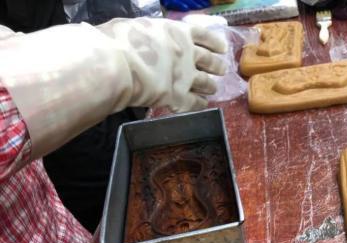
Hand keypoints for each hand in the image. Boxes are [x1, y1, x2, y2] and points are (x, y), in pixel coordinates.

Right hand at [97, 18, 226, 111]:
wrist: (116, 64)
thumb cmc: (118, 39)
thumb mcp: (136, 26)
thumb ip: (148, 33)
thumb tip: (143, 36)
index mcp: (177, 32)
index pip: (203, 35)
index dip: (214, 42)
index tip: (222, 47)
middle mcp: (186, 53)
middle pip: (209, 60)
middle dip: (217, 66)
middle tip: (222, 70)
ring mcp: (186, 76)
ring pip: (205, 82)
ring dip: (211, 86)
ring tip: (214, 89)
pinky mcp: (179, 97)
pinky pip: (195, 102)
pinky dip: (201, 104)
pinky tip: (204, 105)